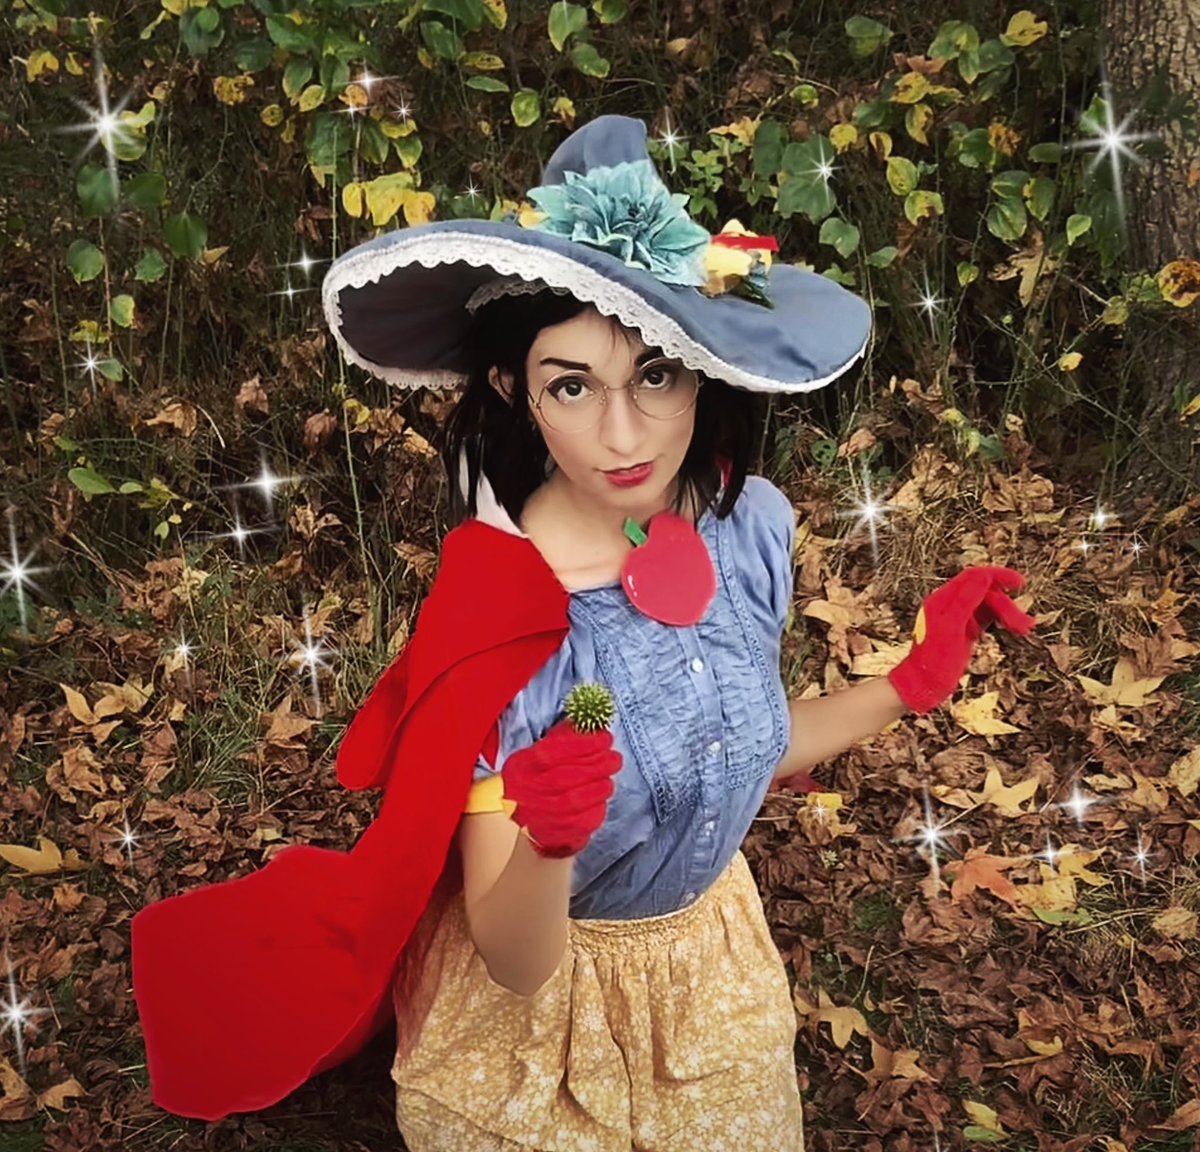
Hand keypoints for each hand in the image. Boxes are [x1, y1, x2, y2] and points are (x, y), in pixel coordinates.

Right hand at [501, 721, 621, 858]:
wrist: (527, 817)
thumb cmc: (540, 775)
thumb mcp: (543, 750)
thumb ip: (567, 735)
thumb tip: (594, 723)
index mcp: (521, 766)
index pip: (551, 753)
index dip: (582, 745)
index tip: (605, 739)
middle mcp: (525, 792)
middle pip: (565, 778)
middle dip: (597, 766)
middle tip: (615, 758)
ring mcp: (537, 816)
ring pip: (574, 801)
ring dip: (599, 787)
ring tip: (609, 779)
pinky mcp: (552, 835)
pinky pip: (581, 823)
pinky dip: (597, 809)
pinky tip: (601, 799)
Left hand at [888, 566, 1034, 714]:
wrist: (923, 686)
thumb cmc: (933, 660)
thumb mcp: (951, 629)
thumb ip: (965, 601)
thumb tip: (983, 577)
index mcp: (943, 600)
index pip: (974, 577)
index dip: (998, 576)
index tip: (1021, 583)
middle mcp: (950, 605)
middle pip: (985, 593)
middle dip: (1007, 606)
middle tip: (1026, 625)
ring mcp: (958, 617)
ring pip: (988, 605)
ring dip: (1008, 614)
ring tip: (1025, 629)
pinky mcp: (965, 630)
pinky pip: (987, 618)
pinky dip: (1002, 621)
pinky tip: (1015, 629)